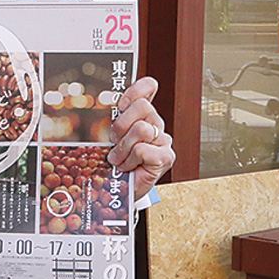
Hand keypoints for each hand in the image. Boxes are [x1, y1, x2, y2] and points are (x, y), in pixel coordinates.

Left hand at [108, 76, 174, 199]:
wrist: (122, 191)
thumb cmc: (117, 162)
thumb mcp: (112, 137)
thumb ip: (115, 120)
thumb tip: (111, 107)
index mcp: (144, 115)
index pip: (149, 87)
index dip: (135, 90)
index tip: (121, 105)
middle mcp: (157, 124)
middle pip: (142, 106)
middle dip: (122, 124)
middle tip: (114, 140)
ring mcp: (164, 141)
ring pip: (141, 128)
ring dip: (123, 147)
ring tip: (118, 159)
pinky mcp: (166, 157)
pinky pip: (142, 149)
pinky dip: (129, 160)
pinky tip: (129, 167)